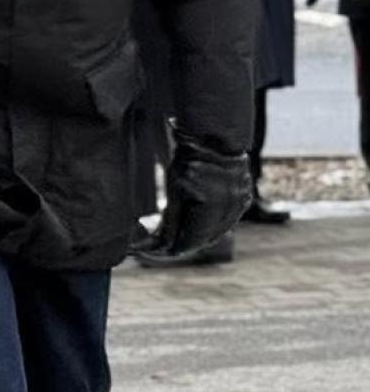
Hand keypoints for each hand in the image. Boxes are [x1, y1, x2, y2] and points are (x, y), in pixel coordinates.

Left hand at [133, 134, 251, 259]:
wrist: (214, 139)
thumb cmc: (189, 161)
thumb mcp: (175, 191)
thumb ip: (172, 221)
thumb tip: (161, 246)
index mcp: (212, 207)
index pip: (190, 241)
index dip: (169, 250)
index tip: (149, 252)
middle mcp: (231, 209)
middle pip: (203, 240)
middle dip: (180, 246)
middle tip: (156, 248)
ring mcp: (240, 206)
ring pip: (214, 233)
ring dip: (193, 238)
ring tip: (170, 238)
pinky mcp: (242, 201)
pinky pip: (224, 222)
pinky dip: (206, 228)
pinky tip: (191, 227)